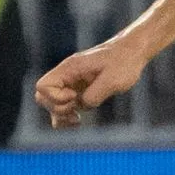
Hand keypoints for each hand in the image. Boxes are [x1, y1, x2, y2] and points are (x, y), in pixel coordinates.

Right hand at [34, 38, 151, 127]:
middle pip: (42, 97)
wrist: (133, 53)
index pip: (43, 86)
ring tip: (77, 120)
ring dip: (60, 115)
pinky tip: (77, 121)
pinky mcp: (80, 92)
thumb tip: (82, 105)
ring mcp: (71, 85)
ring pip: (51, 105)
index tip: (75, 96)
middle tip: (77, 108)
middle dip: (57, 108)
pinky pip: (63, 107)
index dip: (55, 97)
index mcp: (70, 68)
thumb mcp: (113, 79)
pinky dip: (66, 117)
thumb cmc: (124, 62)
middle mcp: (66, 76)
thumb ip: (95, 94)